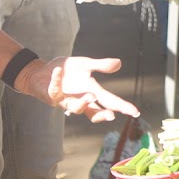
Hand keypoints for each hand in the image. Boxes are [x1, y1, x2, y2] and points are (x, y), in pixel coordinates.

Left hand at [21, 57, 139, 122]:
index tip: (135, 112)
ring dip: (83, 103)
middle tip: (111, 115)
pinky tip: (57, 71)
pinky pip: (54, 90)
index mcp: (91, 92)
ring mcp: (65, 99)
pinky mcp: (51, 94)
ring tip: (91, 95)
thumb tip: (119, 63)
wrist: (42, 72)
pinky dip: (56, 79)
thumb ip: (101, 65)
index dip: (122, 107)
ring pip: (74, 108)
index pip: (109, 102)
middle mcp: (79, 99)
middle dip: (101, 114)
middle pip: (92, 112)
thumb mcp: (85, 64)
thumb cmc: (67, 71)